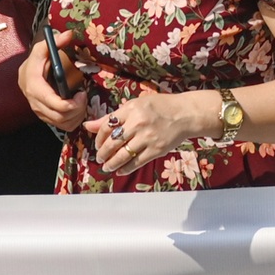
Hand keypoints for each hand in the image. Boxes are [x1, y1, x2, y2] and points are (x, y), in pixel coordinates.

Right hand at [20, 30, 87, 131]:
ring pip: (61, 124)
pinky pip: (61, 126)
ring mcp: (39, 111)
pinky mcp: (44, 116)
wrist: (26, 74)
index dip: (70, 104)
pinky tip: (77, 109)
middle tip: (84, 97)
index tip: (82, 94)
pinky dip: (72, 121)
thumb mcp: (42, 48)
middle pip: (59, 117)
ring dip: (76, 116)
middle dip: (77, 110)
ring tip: (82, 102)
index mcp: (34, 86)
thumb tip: (69, 34)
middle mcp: (35, 102)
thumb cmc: (37, 60)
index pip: (53, 104)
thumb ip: (55, 42)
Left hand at [83, 89, 215, 175]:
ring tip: (107, 166)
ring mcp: (148, 137)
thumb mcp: (136, 105)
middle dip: (102, 153)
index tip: (98, 144)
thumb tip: (88, 125)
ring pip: (122, 155)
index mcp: (132, 109)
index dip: (98, 138)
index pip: (107, 126)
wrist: (186, 114)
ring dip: (111, 164)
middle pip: (112, 143)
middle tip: (100, 157)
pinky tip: (120, 170)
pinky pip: (136, 162)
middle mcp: (138, 123)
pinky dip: (125, 168)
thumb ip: (113, 117)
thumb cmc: (161, 107)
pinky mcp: (156, 150)